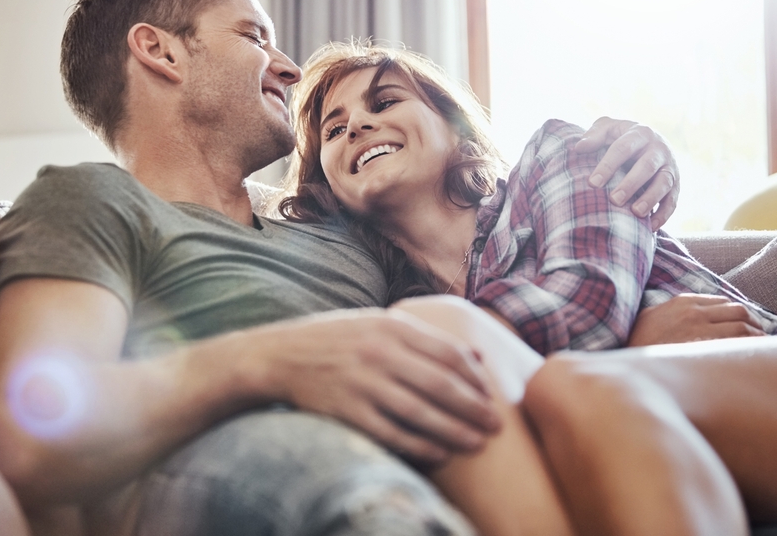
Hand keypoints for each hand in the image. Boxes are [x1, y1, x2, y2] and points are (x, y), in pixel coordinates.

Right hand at [260, 309, 501, 463]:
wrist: (280, 356)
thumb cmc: (337, 339)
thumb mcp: (379, 323)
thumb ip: (425, 337)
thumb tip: (477, 356)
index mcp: (391, 326)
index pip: (448, 352)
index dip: (476, 378)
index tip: (492, 396)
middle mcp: (379, 352)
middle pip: (441, 384)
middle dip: (474, 408)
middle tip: (496, 425)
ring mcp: (362, 383)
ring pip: (421, 413)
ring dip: (455, 431)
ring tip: (477, 443)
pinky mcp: (347, 411)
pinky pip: (393, 434)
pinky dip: (421, 446)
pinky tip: (441, 453)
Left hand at [573, 117, 679, 230]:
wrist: (650, 141)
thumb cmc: (621, 137)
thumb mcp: (608, 129)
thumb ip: (594, 136)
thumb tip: (579, 148)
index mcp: (640, 133)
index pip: (623, 149)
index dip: (608, 166)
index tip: (593, 183)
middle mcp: (659, 149)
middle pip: (646, 166)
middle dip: (631, 184)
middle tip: (614, 200)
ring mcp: (670, 167)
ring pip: (664, 183)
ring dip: (651, 198)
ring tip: (636, 213)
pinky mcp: (676, 185)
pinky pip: (673, 201)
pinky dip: (664, 214)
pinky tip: (651, 226)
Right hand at [627, 294, 766, 346]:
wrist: (627, 362)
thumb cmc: (635, 344)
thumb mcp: (650, 317)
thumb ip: (670, 312)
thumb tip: (681, 315)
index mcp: (682, 302)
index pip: (722, 302)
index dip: (738, 314)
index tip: (745, 324)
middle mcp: (694, 311)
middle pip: (738, 311)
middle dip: (754, 323)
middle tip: (760, 335)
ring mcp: (699, 329)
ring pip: (742, 326)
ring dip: (757, 336)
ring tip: (763, 347)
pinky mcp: (703, 348)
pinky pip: (736, 343)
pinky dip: (751, 347)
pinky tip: (756, 355)